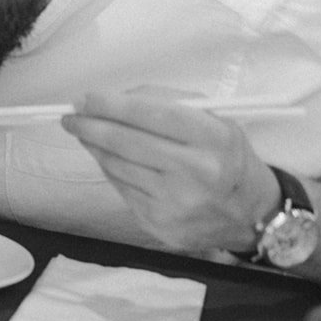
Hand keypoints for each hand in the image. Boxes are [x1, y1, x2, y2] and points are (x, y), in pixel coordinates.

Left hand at [62, 91, 280, 251]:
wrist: (250, 213)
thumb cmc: (226, 156)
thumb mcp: (214, 119)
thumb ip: (167, 102)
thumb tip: (112, 98)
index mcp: (213, 138)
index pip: (151, 114)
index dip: (111, 104)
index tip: (85, 97)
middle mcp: (197, 172)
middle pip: (126, 142)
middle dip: (90, 125)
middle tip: (70, 115)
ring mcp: (176, 202)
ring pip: (117, 166)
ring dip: (94, 146)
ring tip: (85, 132)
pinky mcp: (160, 223)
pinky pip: (121, 188)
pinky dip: (110, 169)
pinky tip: (106, 157)